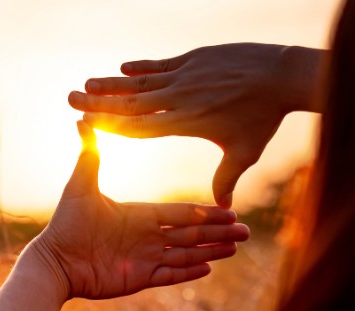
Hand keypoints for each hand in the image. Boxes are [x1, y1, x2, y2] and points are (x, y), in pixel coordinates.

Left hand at [35, 121, 249, 299]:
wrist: (54, 261)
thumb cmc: (65, 224)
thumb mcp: (81, 186)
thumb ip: (90, 156)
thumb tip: (83, 120)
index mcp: (140, 214)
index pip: (180, 213)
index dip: (205, 212)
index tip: (228, 209)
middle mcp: (146, 236)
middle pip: (190, 233)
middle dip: (218, 232)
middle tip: (246, 231)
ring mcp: (144, 258)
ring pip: (186, 254)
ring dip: (211, 251)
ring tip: (236, 248)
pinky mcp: (138, 278)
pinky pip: (169, 275)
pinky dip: (189, 273)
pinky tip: (210, 269)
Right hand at [68, 43, 323, 207]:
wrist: (282, 75)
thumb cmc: (264, 118)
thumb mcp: (245, 151)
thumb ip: (227, 177)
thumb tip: (223, 207)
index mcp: (187, 122)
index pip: (139, 127)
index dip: (111, 125)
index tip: (86, 124)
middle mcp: (181, 98)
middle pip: (131, 102)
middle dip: (99, 101)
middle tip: (72, 98)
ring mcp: (187, 76)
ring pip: (141, 82)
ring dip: (113, 83)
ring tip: (88, 83)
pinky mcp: (195, 59)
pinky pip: (161, 65)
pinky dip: (141, 66)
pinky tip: (123, 67)